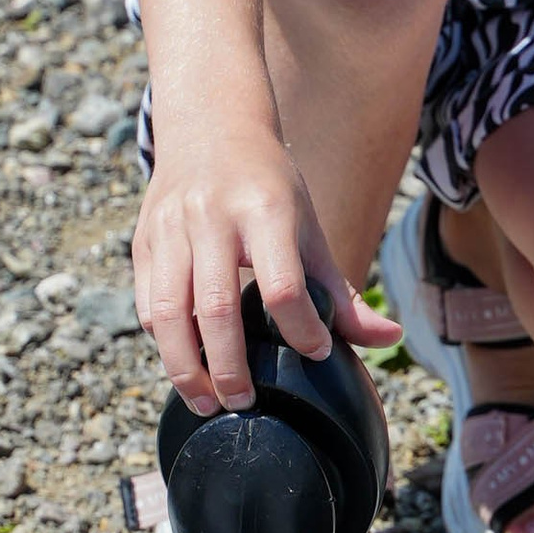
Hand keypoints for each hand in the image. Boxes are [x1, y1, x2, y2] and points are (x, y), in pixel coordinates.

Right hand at [132, 120, 400, 415]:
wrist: (210, 128)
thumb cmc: (269, 187)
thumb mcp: (310, 228)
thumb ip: (342, 291)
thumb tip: (390, 339)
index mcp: (265, 212)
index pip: (281, 285)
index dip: (300, 328)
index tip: (314, 354)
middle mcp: (213, 219)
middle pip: (215, 306)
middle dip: (228, 365)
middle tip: (245, 404)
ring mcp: (171, 230)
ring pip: (168, 312)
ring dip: (185, 367)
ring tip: (206, 402)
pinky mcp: (144, 242)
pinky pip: (147, 303)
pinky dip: (164, 342)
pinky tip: (185, 364)